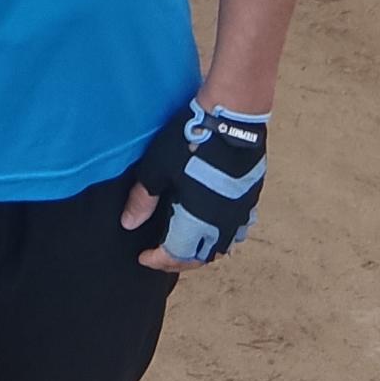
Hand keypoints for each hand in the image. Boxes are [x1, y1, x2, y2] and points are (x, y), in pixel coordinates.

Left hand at [121, 100, 267, 271]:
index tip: (143, 258)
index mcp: (198, 222)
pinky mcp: (250, 199)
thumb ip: (143, 199)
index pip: (176, 255)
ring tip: (185, 243)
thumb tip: (128, 224)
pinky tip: (211, 225)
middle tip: (162, 255)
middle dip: (180, 260)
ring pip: (222, 246)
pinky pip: (236, 230)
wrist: (231, 120)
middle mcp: (222, 226)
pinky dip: (220, 236)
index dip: (158, 260)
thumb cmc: (191, 141)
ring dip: (202, 250)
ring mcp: (240, 214)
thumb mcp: (157, 168)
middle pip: (201, 256)